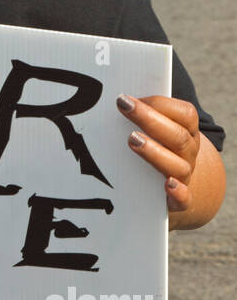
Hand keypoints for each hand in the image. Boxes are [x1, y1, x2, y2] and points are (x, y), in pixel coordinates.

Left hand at [117, 94, 199, 215]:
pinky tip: (168, 184)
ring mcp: (185, 176)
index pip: (185, 114)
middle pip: (178, 135)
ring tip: (132, 140)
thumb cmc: (156, 151)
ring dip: (155, 151)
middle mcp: (188, 153)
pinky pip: (185, 199)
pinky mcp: (179, 202)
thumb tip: (111, 101)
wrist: (169, 190)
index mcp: (186, 132)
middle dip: (150, 119)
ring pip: (178, 165)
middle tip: (124, 106)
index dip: (161, 103)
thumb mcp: (154, 132)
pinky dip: (180, 192)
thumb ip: (140, 118)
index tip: (131, 97)